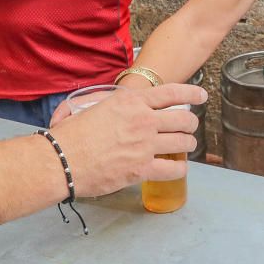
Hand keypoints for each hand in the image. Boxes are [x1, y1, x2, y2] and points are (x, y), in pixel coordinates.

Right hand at [49, 84, 205, 197]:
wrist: (61, 160)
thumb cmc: (71, 134)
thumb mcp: (93, 105)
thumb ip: (110, 102)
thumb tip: (114, 103)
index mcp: (131, 101)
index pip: (172, 93)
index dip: (191, 94)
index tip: (202, 97)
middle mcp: (143, 120)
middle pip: (183, 119)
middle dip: (190, 124)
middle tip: (189, 128)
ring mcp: (145, 145)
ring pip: (183, 143)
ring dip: (188, 145)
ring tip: (186, 147)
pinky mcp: (143, 169)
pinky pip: (173, 169)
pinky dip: (180, 169)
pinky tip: (178, 169)